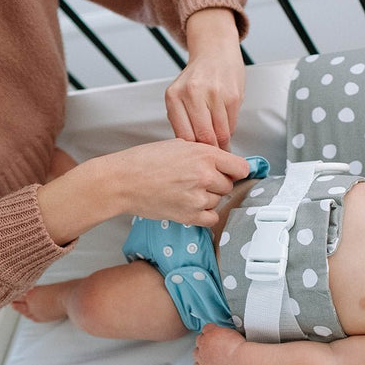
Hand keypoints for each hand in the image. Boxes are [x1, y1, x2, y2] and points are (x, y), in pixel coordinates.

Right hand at [99, 139, 248, 226]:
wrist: (123, 181)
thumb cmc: (145, 160)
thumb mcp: (179, 145)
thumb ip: (204, 153)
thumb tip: (223, 162)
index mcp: (205, 155)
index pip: (241, 167)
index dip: (235, 170)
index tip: (230, 173)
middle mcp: (206, 176)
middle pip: (229, 185)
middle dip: (217, 184)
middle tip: (196, 180)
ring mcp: (198, 197)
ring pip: (218, 201)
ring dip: (207, 198)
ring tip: (186, 191)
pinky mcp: (189, 216)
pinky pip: (211, 218)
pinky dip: (204, 214)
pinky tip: (190, 205)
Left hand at [165, 9, 244, 149]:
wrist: (215, 51)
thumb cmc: (198, 76)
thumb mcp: (180, 95)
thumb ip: (182, 120)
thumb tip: (191, 150)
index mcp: (174, 96)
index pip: (184, 136)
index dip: (194, 151)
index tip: (199, 157)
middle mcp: (192, 93)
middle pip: (204, 137)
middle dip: (211, 150)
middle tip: (213, 155)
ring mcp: (214, 94)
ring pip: (221, 133)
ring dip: (223, 142)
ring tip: (222, 143)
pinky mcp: (233, 95)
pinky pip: (232, 124)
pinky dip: (230, 129)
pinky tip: (226, 124)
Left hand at [193, 323, 246, 364]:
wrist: (241, 360)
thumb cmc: (239, 346)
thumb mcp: (231, 331)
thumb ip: (220, 331)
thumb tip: (220, 334)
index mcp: (210, 332)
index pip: (205, 328)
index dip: (211, 331)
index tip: (215, 334)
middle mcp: (203, 344)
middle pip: (199, 339)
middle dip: (205, 341)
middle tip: (214, 345)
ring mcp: (202, 357)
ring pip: (195, 352)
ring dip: (200, 352)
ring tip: (209, 354)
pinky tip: (205, 364)